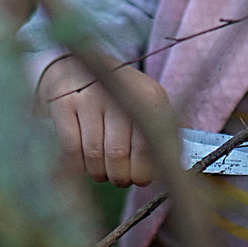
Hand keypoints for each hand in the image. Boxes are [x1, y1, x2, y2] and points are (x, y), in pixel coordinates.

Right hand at [36, 55, 171, 186]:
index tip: (139, 178)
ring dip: (97, 172)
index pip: (148, 147)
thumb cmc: (119, 97)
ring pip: (93, 155)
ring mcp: (88, 97)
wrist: (76, 67)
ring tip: (101, 170)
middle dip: (119, 177)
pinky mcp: (63, 104)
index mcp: (148, 95)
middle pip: (118, 155)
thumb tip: (184, 164)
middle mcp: (119, 92)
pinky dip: (76, 165)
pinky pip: (70, 150)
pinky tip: (81, 162)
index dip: (143, 172)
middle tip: (119, 178)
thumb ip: (166, 131)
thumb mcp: (147, 105)